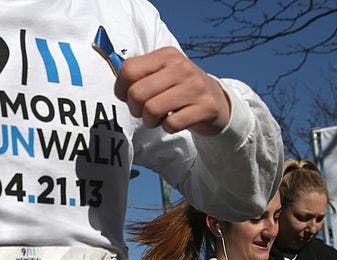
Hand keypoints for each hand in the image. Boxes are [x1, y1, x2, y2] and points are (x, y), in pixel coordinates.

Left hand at [114, 47, 230, 135]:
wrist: (216, 101)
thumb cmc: (179, 89)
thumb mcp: (161, 73)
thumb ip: (138, 76)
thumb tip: (119, 89)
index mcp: (167, 55)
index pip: (128, 70)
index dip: (122, 90)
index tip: (131, 97)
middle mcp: (182, 67)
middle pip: (137, 93)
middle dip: (136, 109)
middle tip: (145, 111)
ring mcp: (196, 87)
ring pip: (152, 110)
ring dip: (150, 121)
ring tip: (159, 118)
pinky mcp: (205, 107)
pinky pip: (171, 124)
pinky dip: (168, 128)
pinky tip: (175, 121)